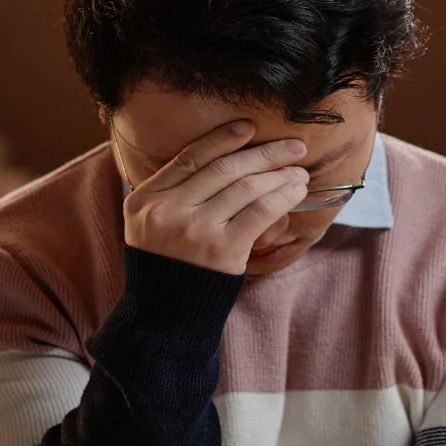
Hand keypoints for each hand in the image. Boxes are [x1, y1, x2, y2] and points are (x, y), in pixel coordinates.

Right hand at [121, 121, 309, 274]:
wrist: (164, 318)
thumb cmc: (167, 266)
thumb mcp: (149, 225)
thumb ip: (172, 193)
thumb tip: (219, 158)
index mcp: (145, 199)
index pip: (190, 157)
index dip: (222, 138)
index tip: (250, 127)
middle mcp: (168, 210)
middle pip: (224, 168)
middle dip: (264, 153)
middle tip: (293, 146)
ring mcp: (196, 229)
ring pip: (246, 187)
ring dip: (279, 174)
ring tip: (299, 171)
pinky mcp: (223, 249)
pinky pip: (260, 211)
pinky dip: (282, 196)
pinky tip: (296, 190)